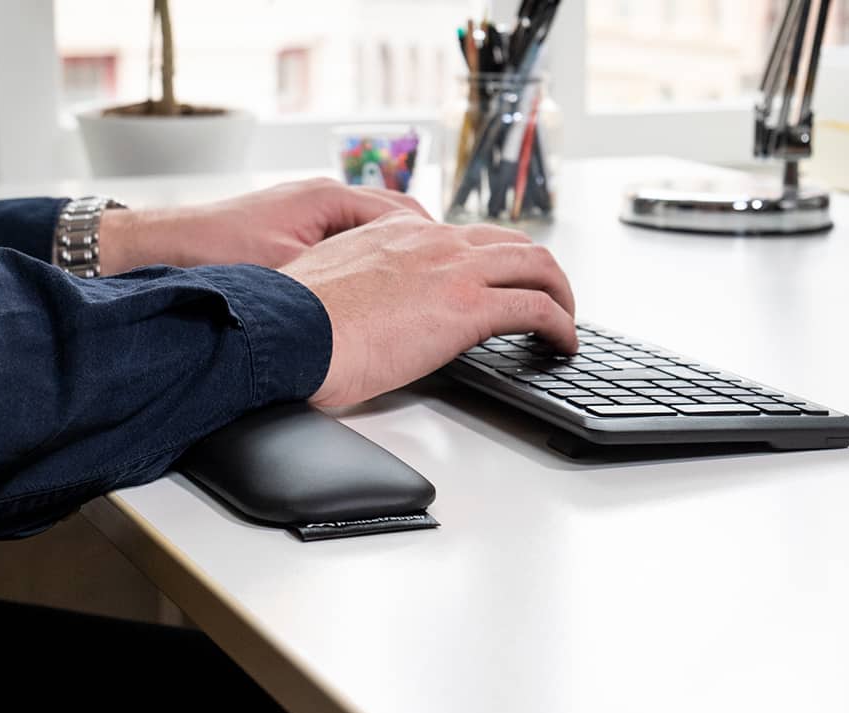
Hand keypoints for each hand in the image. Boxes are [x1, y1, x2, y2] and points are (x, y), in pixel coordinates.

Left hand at [98, 178, 429, 274]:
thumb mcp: (282, 268)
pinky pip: (349, 241)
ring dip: (397, 254)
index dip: (432, 242)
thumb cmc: (215, 250)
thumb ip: (332, 274)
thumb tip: (372, 296)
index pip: (402, 215)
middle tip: (447, 275)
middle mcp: (323, 198)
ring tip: (420, 283)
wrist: (163, 246)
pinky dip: (369, 260)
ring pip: (373, 231)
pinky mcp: (296, 231)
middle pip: (396, 219)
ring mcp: (310, 213)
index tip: (454, 265)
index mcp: (327, 199)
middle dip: (424, 246)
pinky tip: (374, 288)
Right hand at [278, 211, 577, 406]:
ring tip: (564, 320)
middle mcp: (431, 241)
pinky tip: (563, 343)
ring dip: (559, 292)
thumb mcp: (327, 282)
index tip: (494, 281)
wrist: (284, 329)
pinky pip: (536, 308)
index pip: (461, 236)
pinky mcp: (467, 307)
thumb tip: (357, 306)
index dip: (488, 259)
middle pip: (508, 242)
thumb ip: (356, 281)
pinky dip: (561, 324)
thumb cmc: (292, 319)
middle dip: (536, 269)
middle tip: (546, 297)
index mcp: (396, 232)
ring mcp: (453, 269)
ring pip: (535, 264)